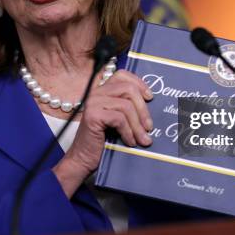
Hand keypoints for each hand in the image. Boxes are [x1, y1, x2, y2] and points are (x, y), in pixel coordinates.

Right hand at [53, 70, 152, 196]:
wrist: (83, 159)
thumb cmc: (103, 141)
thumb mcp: (118, 120)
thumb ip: (129, 108)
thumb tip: (151, 104)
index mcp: (102, 91)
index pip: (122, 75)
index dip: (139, 83)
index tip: (150, 98)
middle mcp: (96, 93)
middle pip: (128, 89)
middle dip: (143, 109)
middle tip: (149, 127)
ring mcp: (93, 103)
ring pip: (126, 105)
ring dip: (137, 125)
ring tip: (142, 139)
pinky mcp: (93, 115)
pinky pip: (119, 119)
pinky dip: (128, 132)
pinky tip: (130, 142)